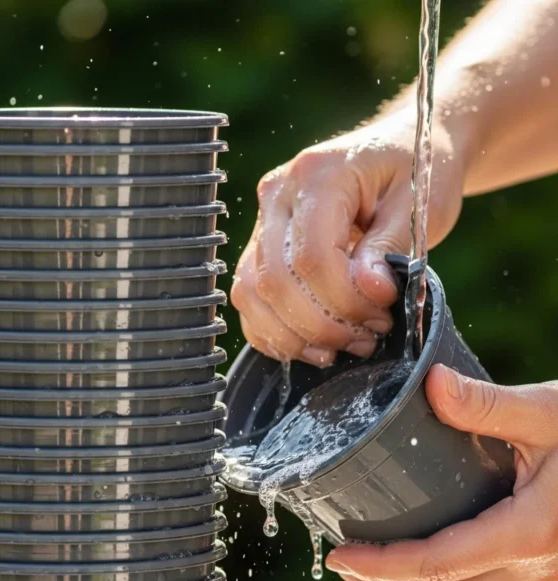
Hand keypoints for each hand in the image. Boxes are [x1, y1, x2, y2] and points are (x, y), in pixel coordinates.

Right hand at [231, 112, 466, 365]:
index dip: (346, 300)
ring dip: (297, 335)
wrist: (404, 149)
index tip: (384, 312)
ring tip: (345, 344)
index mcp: (317, 175)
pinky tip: (315, 344)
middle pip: (276, 281)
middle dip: (323, 324)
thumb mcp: (417, 204)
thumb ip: (389, 247)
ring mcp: (263, 221)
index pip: (312, 258)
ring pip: (252, 295)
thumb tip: (370, 291)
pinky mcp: (260, 247)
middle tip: (368, 336)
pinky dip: (275, 333)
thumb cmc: (417, 171)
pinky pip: (249, 300)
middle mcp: (278, 196)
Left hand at [326, 365, 557, 580]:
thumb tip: (431, 386)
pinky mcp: (550, 570)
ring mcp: (546, 576)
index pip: (436, 565)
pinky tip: (432, 566)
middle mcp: (537, 568)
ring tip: (376, 574)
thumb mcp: (552, 411)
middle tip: (345, 570)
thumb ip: (489, 405)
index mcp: (530, 533)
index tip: (337, 557)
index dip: (380, 567)